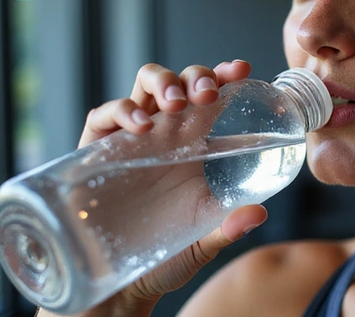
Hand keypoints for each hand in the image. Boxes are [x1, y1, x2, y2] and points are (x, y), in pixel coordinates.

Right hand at [41, 60, 267, 315]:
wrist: (119, 284)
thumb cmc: (165, 255)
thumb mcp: (203, 238)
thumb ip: (229, 226)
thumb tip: (258, 213)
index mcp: (193, 144)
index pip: (210, 98)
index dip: (224, 77)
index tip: (242, 70)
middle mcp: (164, 134)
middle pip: (180, 81)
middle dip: (196, 76)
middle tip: (208, 93)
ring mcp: (130, 138)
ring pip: (144, 84)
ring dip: (163, 81)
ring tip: (176, 102)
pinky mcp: (96, 150)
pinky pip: (105, 115)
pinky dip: (123, 110)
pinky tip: (142, 124)